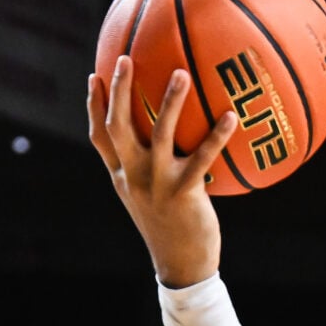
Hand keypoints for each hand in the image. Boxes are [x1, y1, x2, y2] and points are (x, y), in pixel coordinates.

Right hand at [84, 56, 239, 288]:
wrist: (182, 267)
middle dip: (118, 91)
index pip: (101, 137)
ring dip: (170, 102)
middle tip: (124, 58)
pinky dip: (217, 135)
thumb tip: (166, 143)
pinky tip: (231, 116)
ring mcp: (156, 184)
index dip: (94, 106)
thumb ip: (149, 171)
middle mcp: (133, 177)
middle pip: (118, 126)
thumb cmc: (171, 229)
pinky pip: (202, 157)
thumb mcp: (150, 200)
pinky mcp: (183, 193)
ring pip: (159, 134)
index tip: (93, 75)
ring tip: (181, 73)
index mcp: (122, 177)